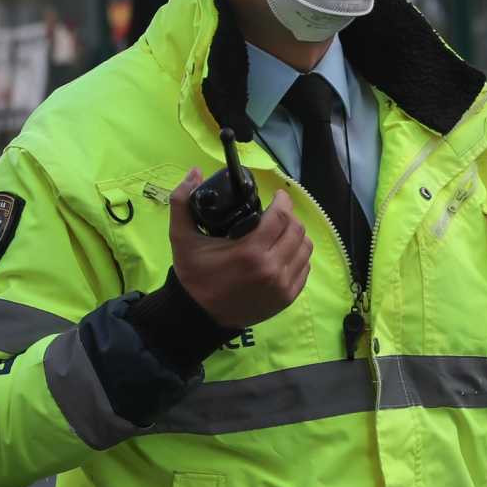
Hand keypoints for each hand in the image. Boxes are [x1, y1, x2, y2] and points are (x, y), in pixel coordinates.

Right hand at [168, 169, 310, 328]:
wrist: (199, 316)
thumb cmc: (192, 276)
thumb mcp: (181, 238)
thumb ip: (182, 201)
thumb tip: (194, 171)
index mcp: (250, 252)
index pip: (281, 216)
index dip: (283, 201)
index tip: (278, 195)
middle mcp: (272, 269)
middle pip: (297, 230)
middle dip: (289, 216)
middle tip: (277, 213)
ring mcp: (282, 285)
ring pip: (305, 249)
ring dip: (296, 235)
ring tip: (282, 231)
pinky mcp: (287, 298)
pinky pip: (305, 269)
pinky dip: (298, 256)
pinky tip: (285, 252)